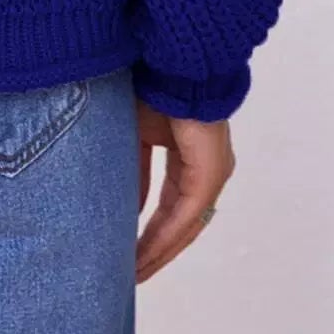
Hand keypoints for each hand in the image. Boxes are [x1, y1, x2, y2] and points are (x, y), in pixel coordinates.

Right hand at [135, 99, 234, 281]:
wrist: (172, 62)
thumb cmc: (152, 85)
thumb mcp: (135, 131)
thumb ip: (133, 165)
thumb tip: (121, 198)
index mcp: (190, 154)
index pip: (169, 202)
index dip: (148, 227)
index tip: (127, 248)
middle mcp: (207, 169)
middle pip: (179, 220)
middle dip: (154, 247)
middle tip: (131, 270)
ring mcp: (212, 173)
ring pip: (185, 224)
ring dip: (159, 248)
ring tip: (136, 271)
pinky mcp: (209, 174)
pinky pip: (186, 215)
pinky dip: (164, 236)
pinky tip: (146, 253)